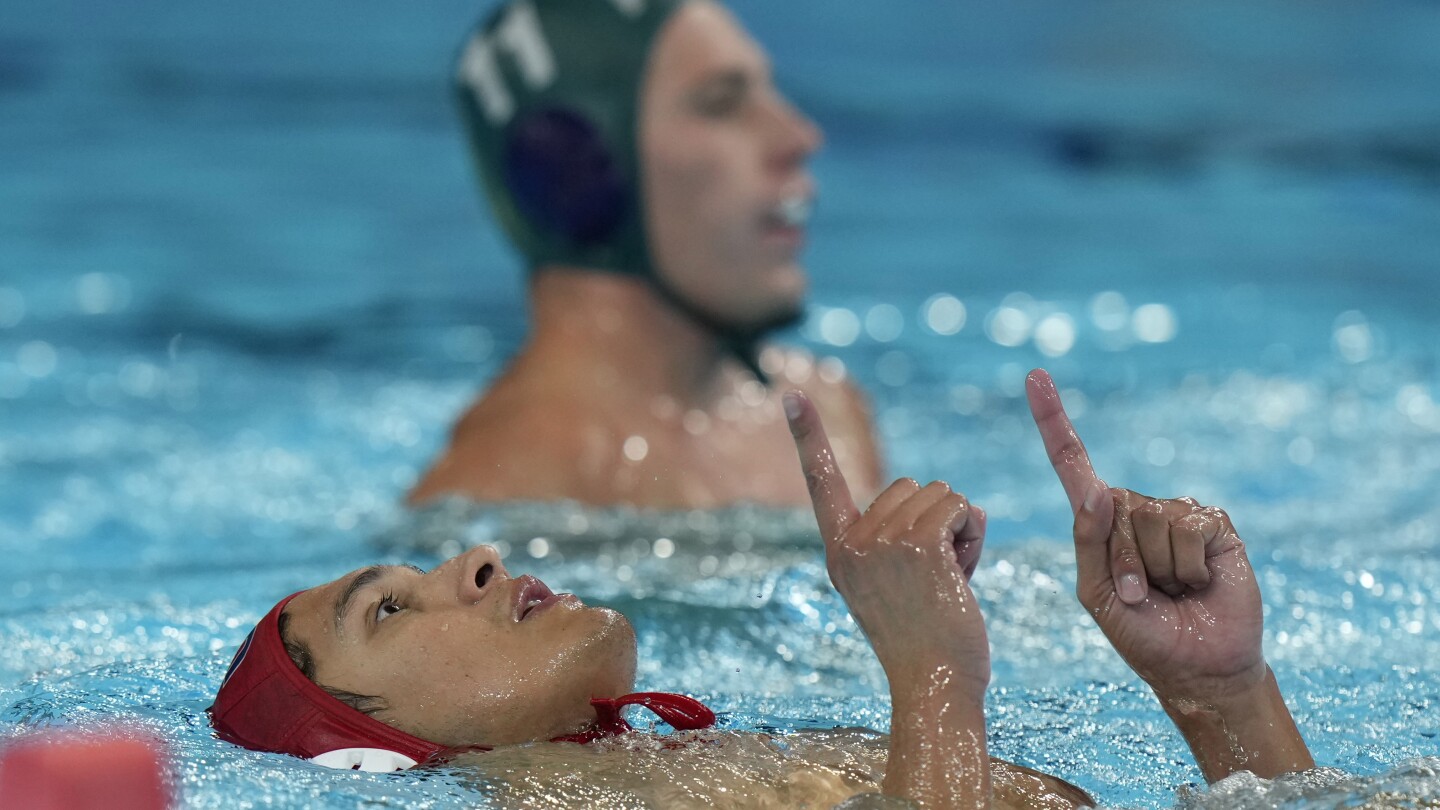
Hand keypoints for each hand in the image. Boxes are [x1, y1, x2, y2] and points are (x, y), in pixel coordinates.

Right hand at [784, 390, 988, 690]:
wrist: (935, 687)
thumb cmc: (926, 643)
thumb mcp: (893, 588)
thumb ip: (896, 542)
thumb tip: (944, 500)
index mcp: (840, 552)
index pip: (821, 483)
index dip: (808, 436)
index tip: (791, 393)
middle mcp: (852, 543)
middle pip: (908, 486)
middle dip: (935, 520)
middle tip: (937, 574)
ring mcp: (882, 543)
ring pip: (939, 494)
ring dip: (959, 530)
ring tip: (952, 579)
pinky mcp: (919, 545)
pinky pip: (959, 507)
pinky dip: (973, 533)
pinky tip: (965, 572)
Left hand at [1024, 369, 1263, 702]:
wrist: (1199, 668)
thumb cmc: (1143, 634)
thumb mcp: (1097, 595)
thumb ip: (1089, 543)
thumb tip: (1098, 490)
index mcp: (1100, 522)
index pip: (1073, 463)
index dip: (1054, 420)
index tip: (1035, 377)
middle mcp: (1135, 509)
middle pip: (1113, 506)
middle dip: (1124, 560)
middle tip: (1143, 595)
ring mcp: (1175, 513)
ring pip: (1150, 519)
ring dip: (1156, 567)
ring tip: (1170, 591)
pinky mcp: (1212, 523)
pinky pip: (1187, 527)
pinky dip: (1187, 566)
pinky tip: (1198, 583)